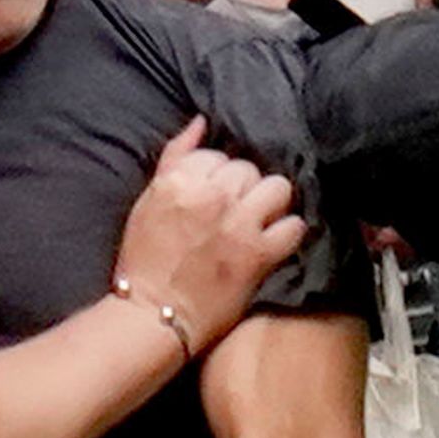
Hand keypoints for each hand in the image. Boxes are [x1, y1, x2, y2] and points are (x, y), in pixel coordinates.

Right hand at [110, 117, 307, 349]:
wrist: (151, 315)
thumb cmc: (144, 260)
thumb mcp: (148, 200)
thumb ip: (175, 157)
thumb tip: (201, 122)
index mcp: (179, 179)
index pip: (217, 155)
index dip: (217, 175)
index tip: (212, 196)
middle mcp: (212, 195)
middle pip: (248, 169)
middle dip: (243, 187)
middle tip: (234, 211)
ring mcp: (238, 224)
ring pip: (277, 188)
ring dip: (270, 202)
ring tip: (257, 220)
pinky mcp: (258, 254)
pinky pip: (294, 226)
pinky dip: (288, 232)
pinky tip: (275, 240)